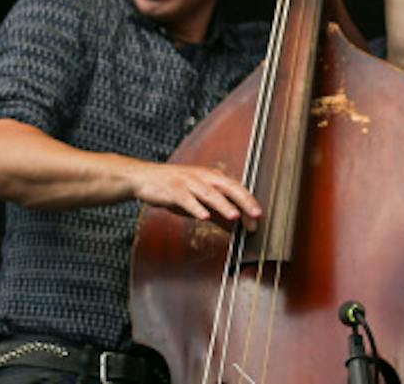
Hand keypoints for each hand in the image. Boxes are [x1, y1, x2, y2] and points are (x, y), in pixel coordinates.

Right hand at [129, 160, 262, 230]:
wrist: (144, 178)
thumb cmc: (175, 189)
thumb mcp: (199, 199)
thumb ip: (217, 211)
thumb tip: (237, 226)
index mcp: (212, 177)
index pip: (235, 189)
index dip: (248, 202)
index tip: (258, 218)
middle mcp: (203, 177)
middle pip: (228, 187)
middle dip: (244, 200)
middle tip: (257, 214)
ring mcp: (188, 182)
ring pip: (209, 193)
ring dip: (223, 204)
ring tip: (235, 216)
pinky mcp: (173, 190)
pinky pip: (186, 199)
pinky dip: (196, 208)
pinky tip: (204, 217)